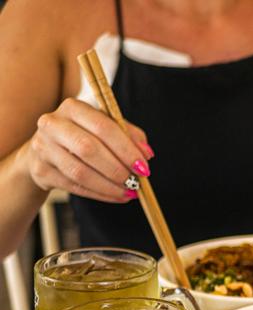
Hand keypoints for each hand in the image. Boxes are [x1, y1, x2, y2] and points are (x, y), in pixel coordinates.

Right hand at [27, 98, 152, 202]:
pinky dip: (100, 194)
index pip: (103, 127)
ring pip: (80, 171)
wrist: (45, 150)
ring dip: (110, 185)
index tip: (144, 166)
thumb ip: (128, 135)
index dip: (126, 149)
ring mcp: (43, 148)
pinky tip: (116, 196)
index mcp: (73, 107)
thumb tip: (147, 154)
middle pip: (89, 148)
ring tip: (129, 192)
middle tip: (136, 182)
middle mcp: (53, 124)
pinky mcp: (41, 170)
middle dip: (117, 169)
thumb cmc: (83, 135)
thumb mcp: (105, 127)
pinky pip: (74, 186)